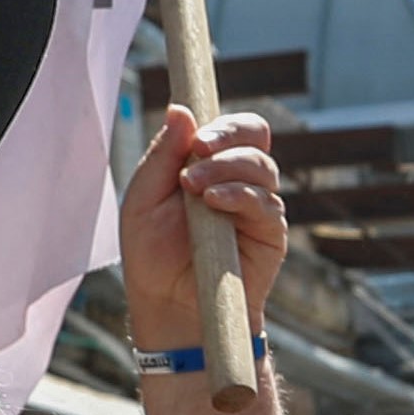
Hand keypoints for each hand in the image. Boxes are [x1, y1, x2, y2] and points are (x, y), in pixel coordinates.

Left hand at [118, 106, 288, 345]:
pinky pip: (266, 203)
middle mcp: (239, 180)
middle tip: (198, 151)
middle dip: (227, 137)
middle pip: (255, 136)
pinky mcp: (270, 234)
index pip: (232, 128)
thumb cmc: (151, 254)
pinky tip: (214, 203)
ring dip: (227, 168)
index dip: (221, 123)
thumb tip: (180, 109)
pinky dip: (240, 195)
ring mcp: (257, 206)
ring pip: (262, 166)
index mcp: (209, 166)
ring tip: (196, 189)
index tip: (194, 135)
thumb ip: (163, 155)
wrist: (168, 306)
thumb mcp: (143, 199)